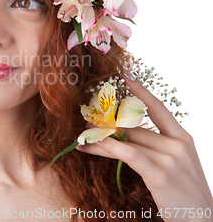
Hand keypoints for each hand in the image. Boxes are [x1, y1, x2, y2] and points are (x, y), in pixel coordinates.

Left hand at [76, 71, 212, 220]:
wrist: (201, 221)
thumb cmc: (184, 195)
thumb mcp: (174, 166)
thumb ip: (155, 149)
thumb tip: (124, 137)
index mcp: (183, 139)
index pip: (159, 108)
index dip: (141, 90)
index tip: (125, 75)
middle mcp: (178, 144)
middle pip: (134, 128)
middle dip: (107, 125)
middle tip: (85, 122)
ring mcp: (171, 158)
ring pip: (127, 140)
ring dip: (100, 139)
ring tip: (82, 137)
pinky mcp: (160, 174)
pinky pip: (129, 154)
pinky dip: (108, 148)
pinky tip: (92, 146)